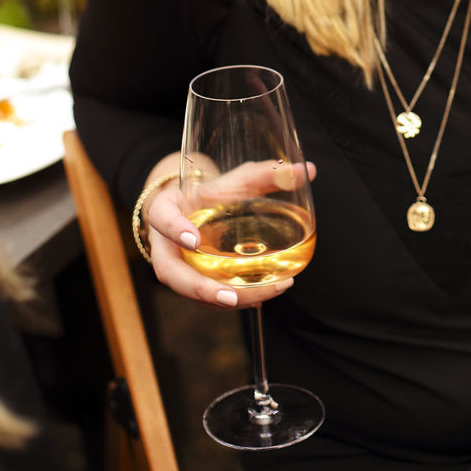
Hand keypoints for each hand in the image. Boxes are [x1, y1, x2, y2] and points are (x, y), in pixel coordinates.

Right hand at [141, 157, 317, 309]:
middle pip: (170, 272)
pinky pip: (205, 297)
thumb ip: (269, 174)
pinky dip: (233, 300)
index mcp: (167, 209)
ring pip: (189, 290)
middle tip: (230, 296)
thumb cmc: (216, 191)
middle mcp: (164, 243)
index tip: (194, 240)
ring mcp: (175, 265)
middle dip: (199, 288)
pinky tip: (262, 298)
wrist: (198, 207)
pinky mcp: (190, 281)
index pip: (162, 218)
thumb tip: (309, 170)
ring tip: (265, 294)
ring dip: (223, 299)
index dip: (174, 230)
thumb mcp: (238, 178)